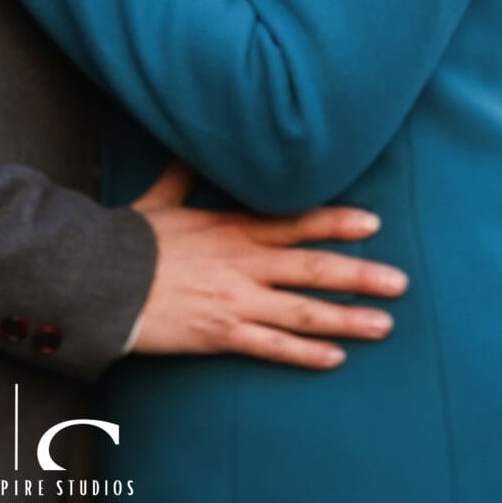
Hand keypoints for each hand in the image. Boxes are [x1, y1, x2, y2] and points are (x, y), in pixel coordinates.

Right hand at [130, 162, 407, 368]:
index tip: (373, 222)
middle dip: (360, 274)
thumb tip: (188, 144)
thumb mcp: (160, 199)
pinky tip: (336, 359)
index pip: (295, 222)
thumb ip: (182, 174)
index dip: (336, 222)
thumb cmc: (131, 238)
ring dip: (347, 318)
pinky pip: (272, 346)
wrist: (100, 278)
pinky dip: (306, 353)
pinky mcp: (221, 333)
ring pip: (303, 310)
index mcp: (232, 228)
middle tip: (400, 282)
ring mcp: (235, 299)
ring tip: (385, 324)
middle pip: (313, 267)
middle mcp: (243, 262)